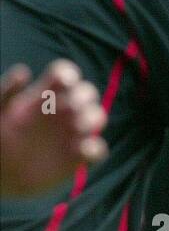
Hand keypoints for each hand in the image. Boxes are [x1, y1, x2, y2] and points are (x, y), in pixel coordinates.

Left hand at [0, 61, 107, 196]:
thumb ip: (7, 90)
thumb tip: (25, 71)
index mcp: (43, 96)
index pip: (65, 76)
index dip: (69, 74)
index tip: (64, 82)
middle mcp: (62, 112)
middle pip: (86, 93)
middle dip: (84, 96)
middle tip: (71, 107)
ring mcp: (72, 135)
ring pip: (96, 118)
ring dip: (93, 118)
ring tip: (78, 127)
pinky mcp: (78, 158)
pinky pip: (97, 150)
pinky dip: (96, 148)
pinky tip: (82, 150)